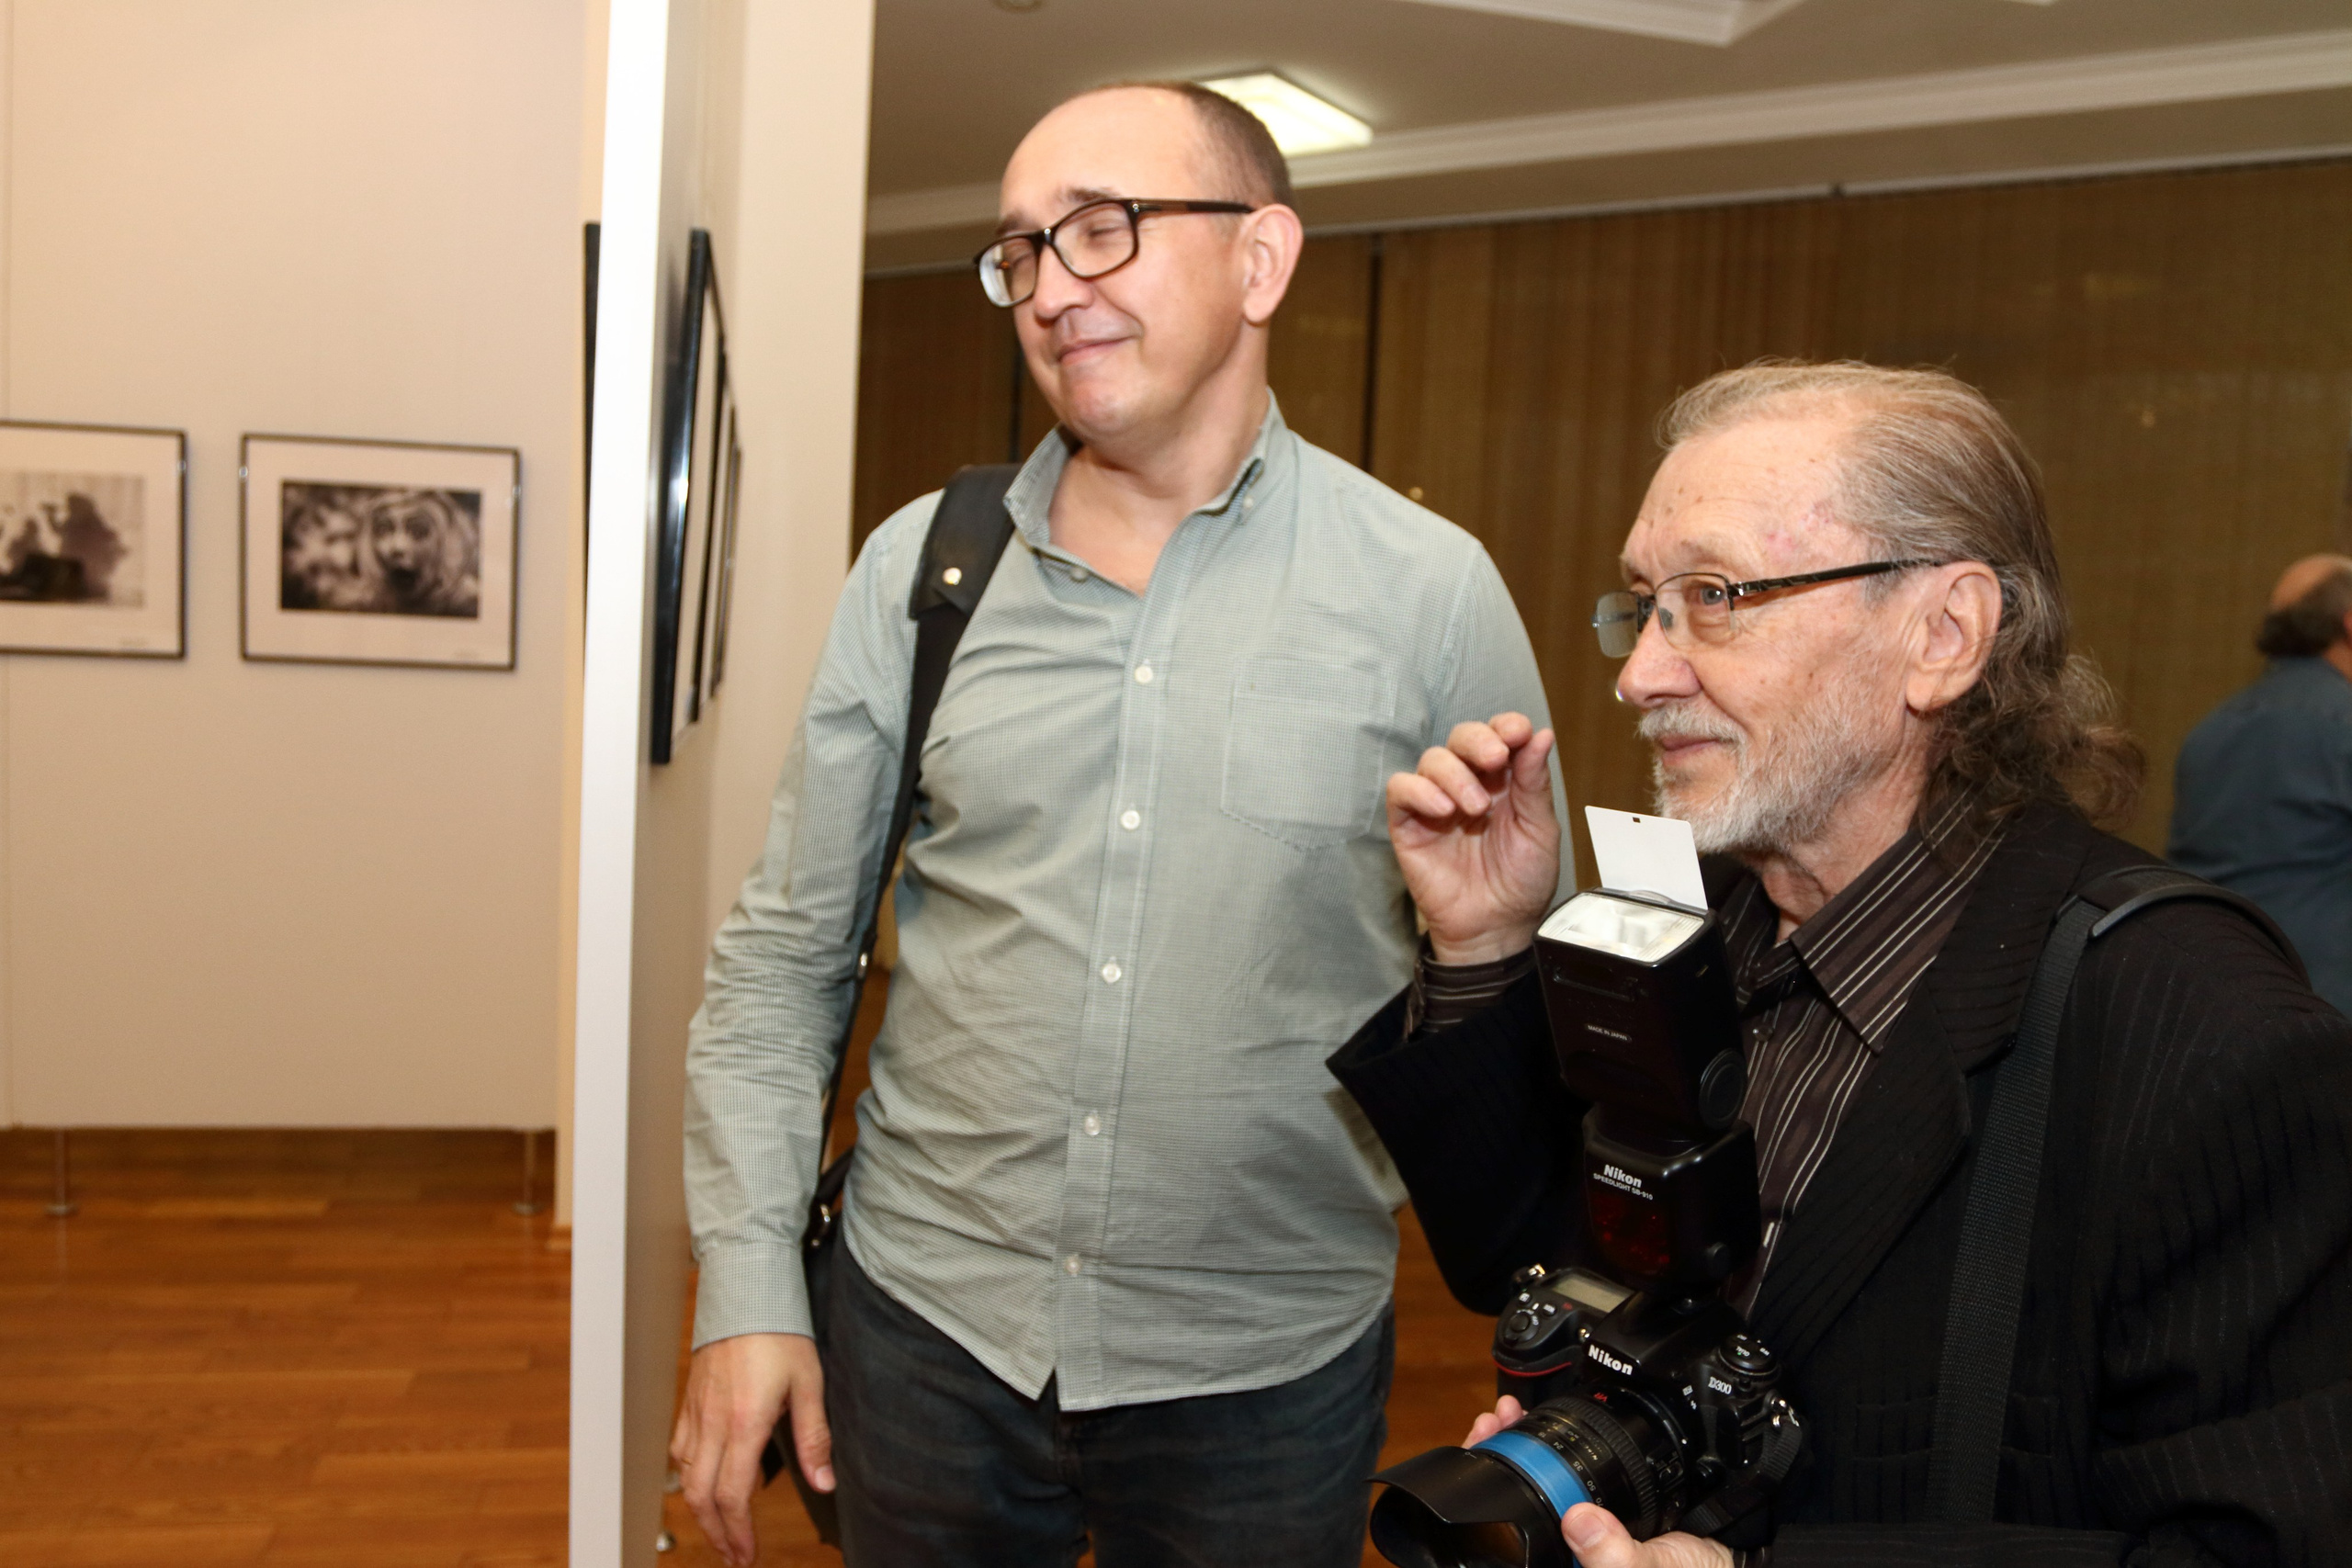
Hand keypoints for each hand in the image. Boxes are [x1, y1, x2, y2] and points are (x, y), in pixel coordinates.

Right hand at [671, 1331, 829, 1566]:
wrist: (745, 1288)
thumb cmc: (780, 1330)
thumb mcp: (809, 1382)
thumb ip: (815, 1437)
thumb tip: (825, 1482)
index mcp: (744, 1423)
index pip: (733, 1495)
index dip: (739, 1532)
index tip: (748, 1554)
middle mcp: (712, 1423)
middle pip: (701, 1496)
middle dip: (715, 1533)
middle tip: (733, 1556)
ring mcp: (696, 1412)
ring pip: (685, 1477)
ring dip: (700, 1512)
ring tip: (719, 1531)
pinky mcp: (689, 1401)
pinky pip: (679, 1451)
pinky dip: (686, 1478)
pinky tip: (699, 1485)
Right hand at [1388, 714, 1560, 963]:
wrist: (1497, 927)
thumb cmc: (1522, 881)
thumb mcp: (1539, 829)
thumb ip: (1534, 782)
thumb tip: (1541, 734)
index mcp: (1503, 781)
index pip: (1497, 735)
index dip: (1505, 726)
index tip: (1518, 732)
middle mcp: (1468, 785)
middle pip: (1461, 738)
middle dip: (1478, 740)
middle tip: (1495, 759)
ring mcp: (1435, 803)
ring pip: (1432, 760)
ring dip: (1455, 774)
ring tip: (1475, 808)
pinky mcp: (1408, 825)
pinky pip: (1401, 790)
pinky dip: (1419, 790)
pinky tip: (1443, 809)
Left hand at [1464, 1398, 1732, 1567]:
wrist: (1740, 1557)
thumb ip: (1618, 1561)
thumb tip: (1578, 1523)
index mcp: (1568, 1559)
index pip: (1518, 1531)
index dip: (1494, 1491)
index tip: (1489, 1443)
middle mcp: (1572, 1545)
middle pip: (1523, 1499)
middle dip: (1504, 1455)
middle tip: (1497, 1420)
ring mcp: (1588, 1523)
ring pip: (1544, 1482)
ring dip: (1526, 1444)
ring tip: (1515, 1413)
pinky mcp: (1609, 1501)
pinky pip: (1577, 1469)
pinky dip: (1562, 1443)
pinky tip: (1553, 1420)